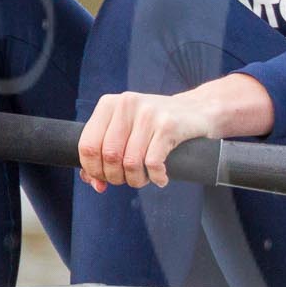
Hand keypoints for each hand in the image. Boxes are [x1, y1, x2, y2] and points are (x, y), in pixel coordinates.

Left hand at [77, 75, 272, 190]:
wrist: (198, 110)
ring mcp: (148, 114)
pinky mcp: (169, 125)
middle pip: (109, 156)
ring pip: (130, 162)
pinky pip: (152, 163)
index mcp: (110, 104)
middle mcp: (127, 104)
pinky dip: (156, 177)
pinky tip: (161, 177)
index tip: (103, 179)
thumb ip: (106, 153)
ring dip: (137, 180)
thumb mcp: (127, 130)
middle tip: (127, 180)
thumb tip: (94, 183)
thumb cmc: (157, 125)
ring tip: (145, 179)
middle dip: (116, 177)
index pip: (87, 144)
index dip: (92, 169)